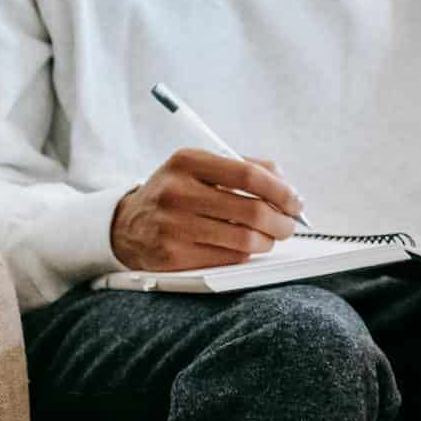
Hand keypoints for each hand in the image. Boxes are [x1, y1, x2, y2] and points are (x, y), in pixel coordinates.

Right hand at [110, 150, 302, 271]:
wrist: (125, 224)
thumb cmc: (176, 193)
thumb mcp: (200, 167)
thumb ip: (245, 167)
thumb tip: (287, 185)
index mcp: (187, 162)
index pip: (249, 175)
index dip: (281, 191)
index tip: (295, 201)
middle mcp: (177, 192)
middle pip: (252, 211)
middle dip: (282, 221)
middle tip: (289, 224)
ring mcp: (173, 226)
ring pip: (245, 239)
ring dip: (268, 241)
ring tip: (270, 237)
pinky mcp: (172, 256)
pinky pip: (229, 258)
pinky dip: (246, 253)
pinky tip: (245, 246)